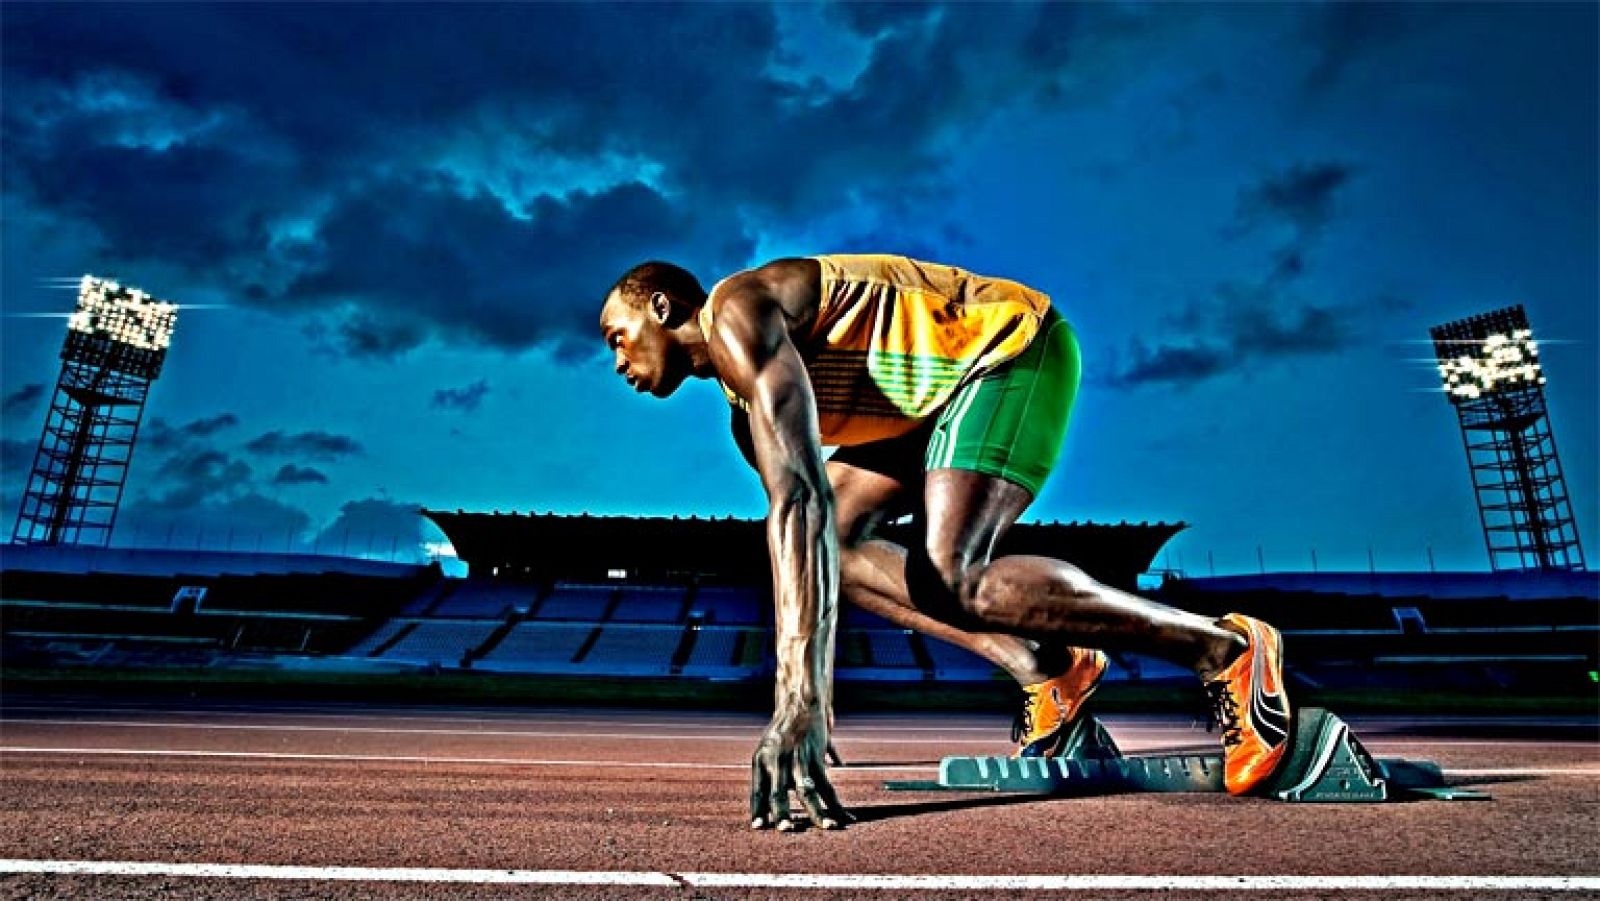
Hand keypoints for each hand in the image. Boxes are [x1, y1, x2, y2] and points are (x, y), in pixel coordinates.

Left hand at [749, 697, 848, 831]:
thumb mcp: (768, 748)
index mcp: (760, 760)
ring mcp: (797, 758)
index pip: (757, 791)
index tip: (759, 827)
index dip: (758, 810)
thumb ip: (772, 774)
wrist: (800, 702)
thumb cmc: (784, 729)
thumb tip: (773, 799)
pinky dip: (837, 802)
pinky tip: (845, 815)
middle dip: (782, 813)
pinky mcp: (816, 756)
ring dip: (818, 813)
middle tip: (785, 830)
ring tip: (828, 827)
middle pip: (778, 793)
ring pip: (808, 792)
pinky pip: (828, 784)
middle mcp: (776, 760)